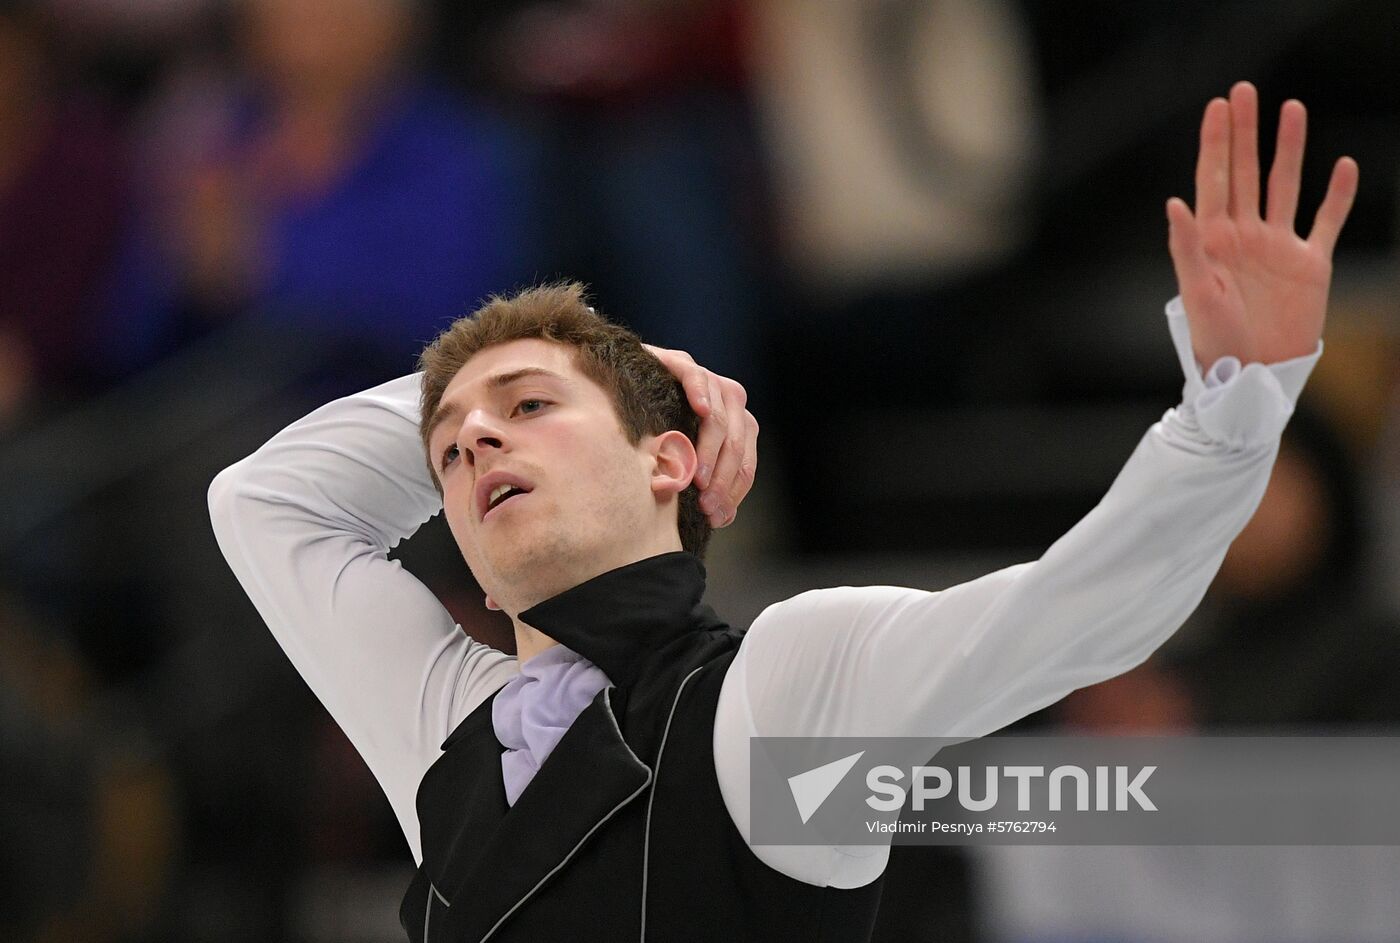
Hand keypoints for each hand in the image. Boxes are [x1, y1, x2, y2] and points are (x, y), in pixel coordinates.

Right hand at [644, 344, 757, 527]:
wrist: (620, 389)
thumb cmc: (654, 431)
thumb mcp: (681, 463)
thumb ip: (704, 483)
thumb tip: (724, 517)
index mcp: (737, 427)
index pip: (746, 464)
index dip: (732, 492)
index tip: (716, 517)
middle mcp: (728, 403)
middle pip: (737, 444)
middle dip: (722, 479)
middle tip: (705, 504)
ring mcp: (708, 382)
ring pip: (720, 418)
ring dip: (710, 450)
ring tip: (696, 476)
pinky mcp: (681, 363)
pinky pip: (696, 376)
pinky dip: (700, 392)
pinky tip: (699, 409)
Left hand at [1166, 82, 1358, 366]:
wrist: (1252, 376)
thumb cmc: (1214, 341)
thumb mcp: (1196, 292)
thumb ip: (1186, 246)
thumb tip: (1174, 202)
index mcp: (1213, 240)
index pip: (1213, 180)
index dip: (1215, 143)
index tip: (1218, 106)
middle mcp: (1244, 235)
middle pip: (1245, 172)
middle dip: (1245, 133)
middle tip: (1245, 91)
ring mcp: (1278, 247)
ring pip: (1284, 186)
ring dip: (1288, 149)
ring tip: (1291, 110)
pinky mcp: (1309, 265)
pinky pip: (1325, 222)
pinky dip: (1337, 195)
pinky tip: (1342, 165)